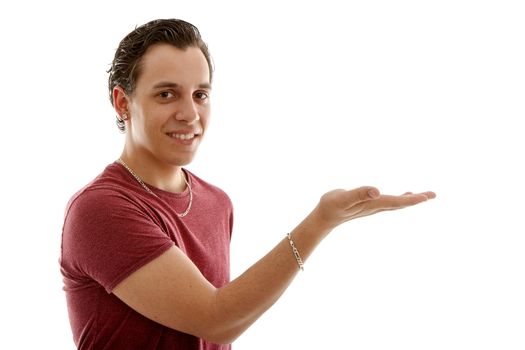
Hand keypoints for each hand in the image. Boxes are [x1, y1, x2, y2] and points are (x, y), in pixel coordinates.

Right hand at [313, 186, 435, 229]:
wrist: (323, 217)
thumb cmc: (331, 206)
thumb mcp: (343, 198)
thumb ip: (359, 193)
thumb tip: (377, 190)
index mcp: (373, 204)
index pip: (397, 202)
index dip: (412, 199)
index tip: (427, 197)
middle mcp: (376, 207)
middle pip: (401, 204)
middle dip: (417, 199)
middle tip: (433, 194)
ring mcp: (373, 207)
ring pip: (396, 204)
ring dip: (410, 200)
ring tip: (422, 196)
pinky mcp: (368, 205)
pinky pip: (390, 203)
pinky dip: (400, 199)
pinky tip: (403, 195)